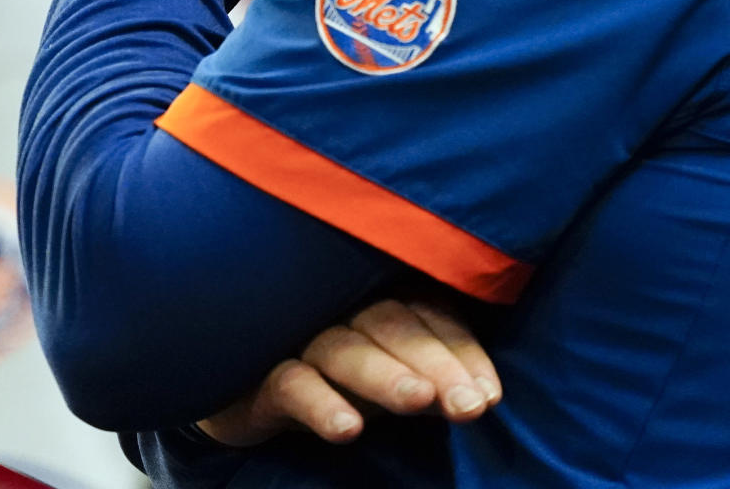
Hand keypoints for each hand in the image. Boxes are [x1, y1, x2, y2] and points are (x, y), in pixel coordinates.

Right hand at [196, 299, 500, 446]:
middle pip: (395, 326)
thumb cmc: (331, 375)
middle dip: (437, 365)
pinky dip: (320, 402)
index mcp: (381, 301)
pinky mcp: (259, 370)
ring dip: (385, 374)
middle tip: (471, 406)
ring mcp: (300, 335)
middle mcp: (343, 308)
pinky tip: (347, 428)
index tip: (490, 396)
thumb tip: (482, 397)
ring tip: (420, 401)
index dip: (463, 353)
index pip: (430, 316)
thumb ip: (426, 376)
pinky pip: (292, 381)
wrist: (239, 387)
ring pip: (347, 348)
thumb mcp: (385, 375)